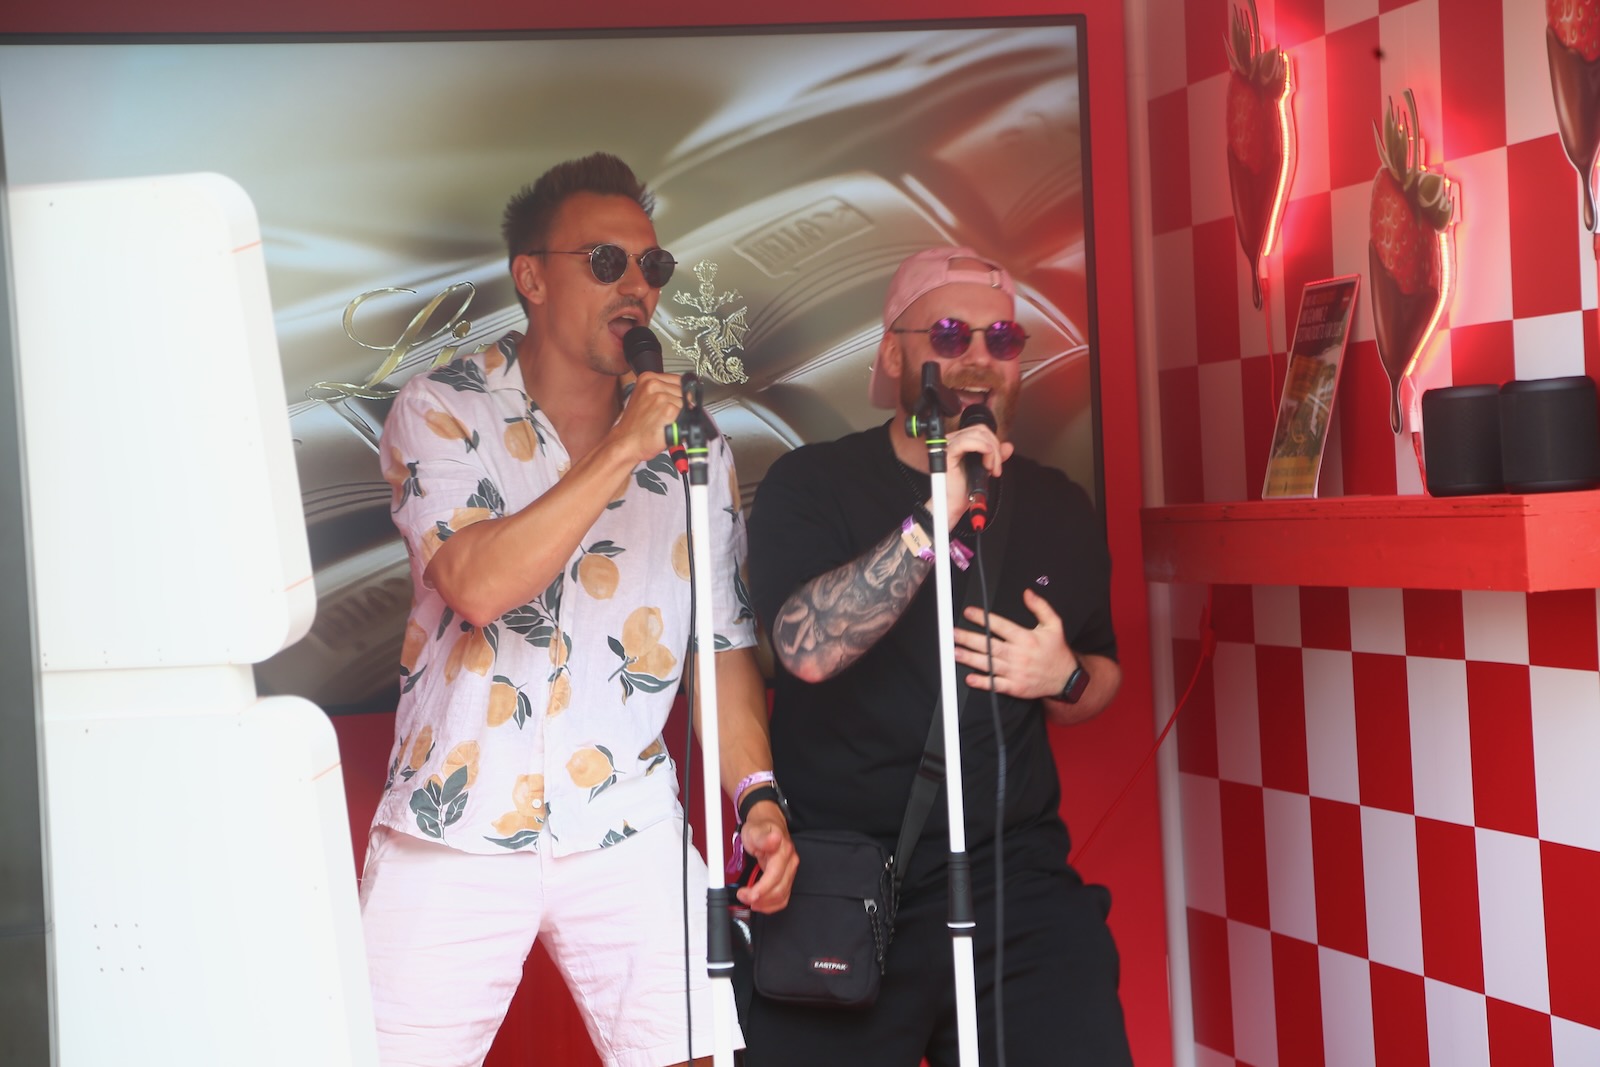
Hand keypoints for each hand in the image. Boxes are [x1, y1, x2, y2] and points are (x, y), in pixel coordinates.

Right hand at [615, 370, 683, 462]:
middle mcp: (654, 384)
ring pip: (686, 404)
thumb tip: (687, 393)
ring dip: (679, 415)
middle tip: (662, 416)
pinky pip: (686, 415)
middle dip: (678, 405)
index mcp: (648, 378)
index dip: (678, 394)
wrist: (626, 441)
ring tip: (663, 421)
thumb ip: (664, 391)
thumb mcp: (645, 398)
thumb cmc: (635, 424)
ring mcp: (661, 397)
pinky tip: (666, 427)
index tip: (671, 403)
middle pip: (683, 391)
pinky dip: (680, 423)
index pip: (678, 380)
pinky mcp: (669, 410)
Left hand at [735, 801, 796, 913]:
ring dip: (765, 904)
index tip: (748, 895)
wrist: (766, 823)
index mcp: (783, 851)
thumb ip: (763, 838)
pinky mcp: (787, 878)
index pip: (775, 876)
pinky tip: (760, 903)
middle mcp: (790, 863)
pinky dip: (771, 904)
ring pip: (782, 897)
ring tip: (749, 901)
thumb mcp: (755, 831)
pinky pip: (783, 897)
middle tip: (743, 896)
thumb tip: (774, 840)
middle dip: (760, 898)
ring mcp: (790, 871)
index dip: (762, 889)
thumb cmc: (760, 828)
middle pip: (779, 890)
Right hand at [933, 421, 1011, 530]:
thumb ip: (996, 456)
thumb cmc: (964, 489)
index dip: (994, 443)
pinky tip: (986, 463)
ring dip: (992, 452)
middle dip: (995, 448)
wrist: (954, 505)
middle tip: (996, 468)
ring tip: (990, 470)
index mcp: (959, 441)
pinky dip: (983, 448)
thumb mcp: (985, 469)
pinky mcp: (947, 453)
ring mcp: (948, 445)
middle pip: (980, 430)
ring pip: (977, 435)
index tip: (997, 463)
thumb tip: (1008, 446)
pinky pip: (967, 442)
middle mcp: (952, 440)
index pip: (981, 431)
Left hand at [953, 587, 1072, 699]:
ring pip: (989, 664)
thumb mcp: (1054, 625)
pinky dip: (982, 682)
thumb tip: (1027, 593)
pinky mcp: (1015, 687)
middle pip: (989, 645)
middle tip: (953, 634)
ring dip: (970, 658)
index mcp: (1026, 638)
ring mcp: (1016, 672)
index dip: (983, 618)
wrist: (1066, 678)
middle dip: (969, 638)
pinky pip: (996, 684)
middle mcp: (1019, 655)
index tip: (969, 613)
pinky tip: (970, 678)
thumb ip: (1040, 607)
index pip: (1000, 626)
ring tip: (955, 652)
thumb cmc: (1057, 651)